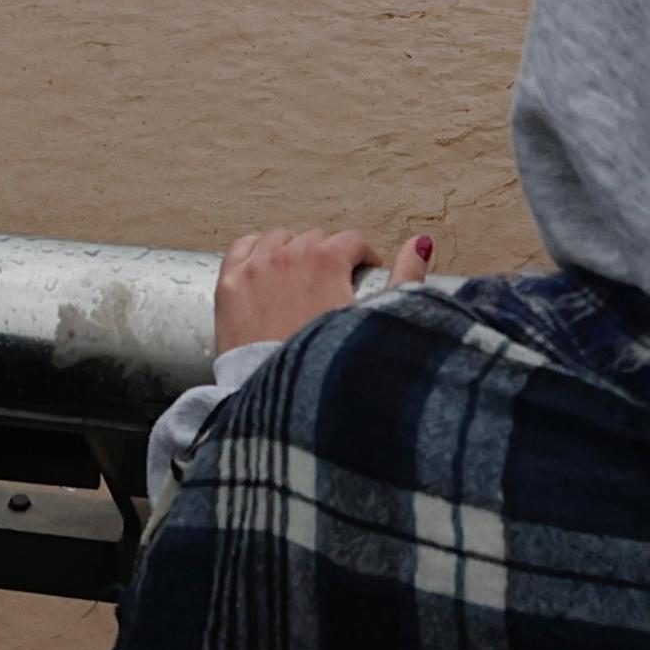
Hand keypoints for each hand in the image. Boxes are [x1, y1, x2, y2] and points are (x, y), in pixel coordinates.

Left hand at [216, 227, 429, 356]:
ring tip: (300, 279)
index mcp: (326, 261)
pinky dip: (254, 252)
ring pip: (276, 239)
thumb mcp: (380, 322)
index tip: (364, 273)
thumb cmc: (335, 372)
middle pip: (314, 239)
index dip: (363, 257)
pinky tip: (264, 268)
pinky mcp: (228, 289)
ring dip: (292, 252)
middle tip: (333, 286)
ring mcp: (254, 270)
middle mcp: (288, 257)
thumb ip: (406, 278)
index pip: (350, 241)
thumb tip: (421, 245)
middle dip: (328, 257)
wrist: (286, 410)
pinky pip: (240, 249)